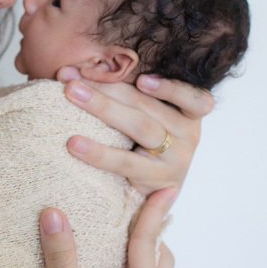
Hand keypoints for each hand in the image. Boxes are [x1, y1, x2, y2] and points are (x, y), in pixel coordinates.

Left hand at [56, 67, 213, 195]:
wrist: (154, 196)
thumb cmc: (143, 145)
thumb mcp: (147, 118)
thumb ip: (124, 94)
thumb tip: (73, 71)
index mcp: (189, 115)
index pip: (194, 99)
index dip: (171, 88)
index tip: (142, 79)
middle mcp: (188, 136)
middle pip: (147, 105)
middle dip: (107, 86)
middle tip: (72, 77)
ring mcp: (175, 161)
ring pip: (140, 127)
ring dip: (102, 106)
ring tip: (72, 94)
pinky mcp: (156, 182)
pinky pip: (125, 163)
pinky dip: (98, 152)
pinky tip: (74, 144)